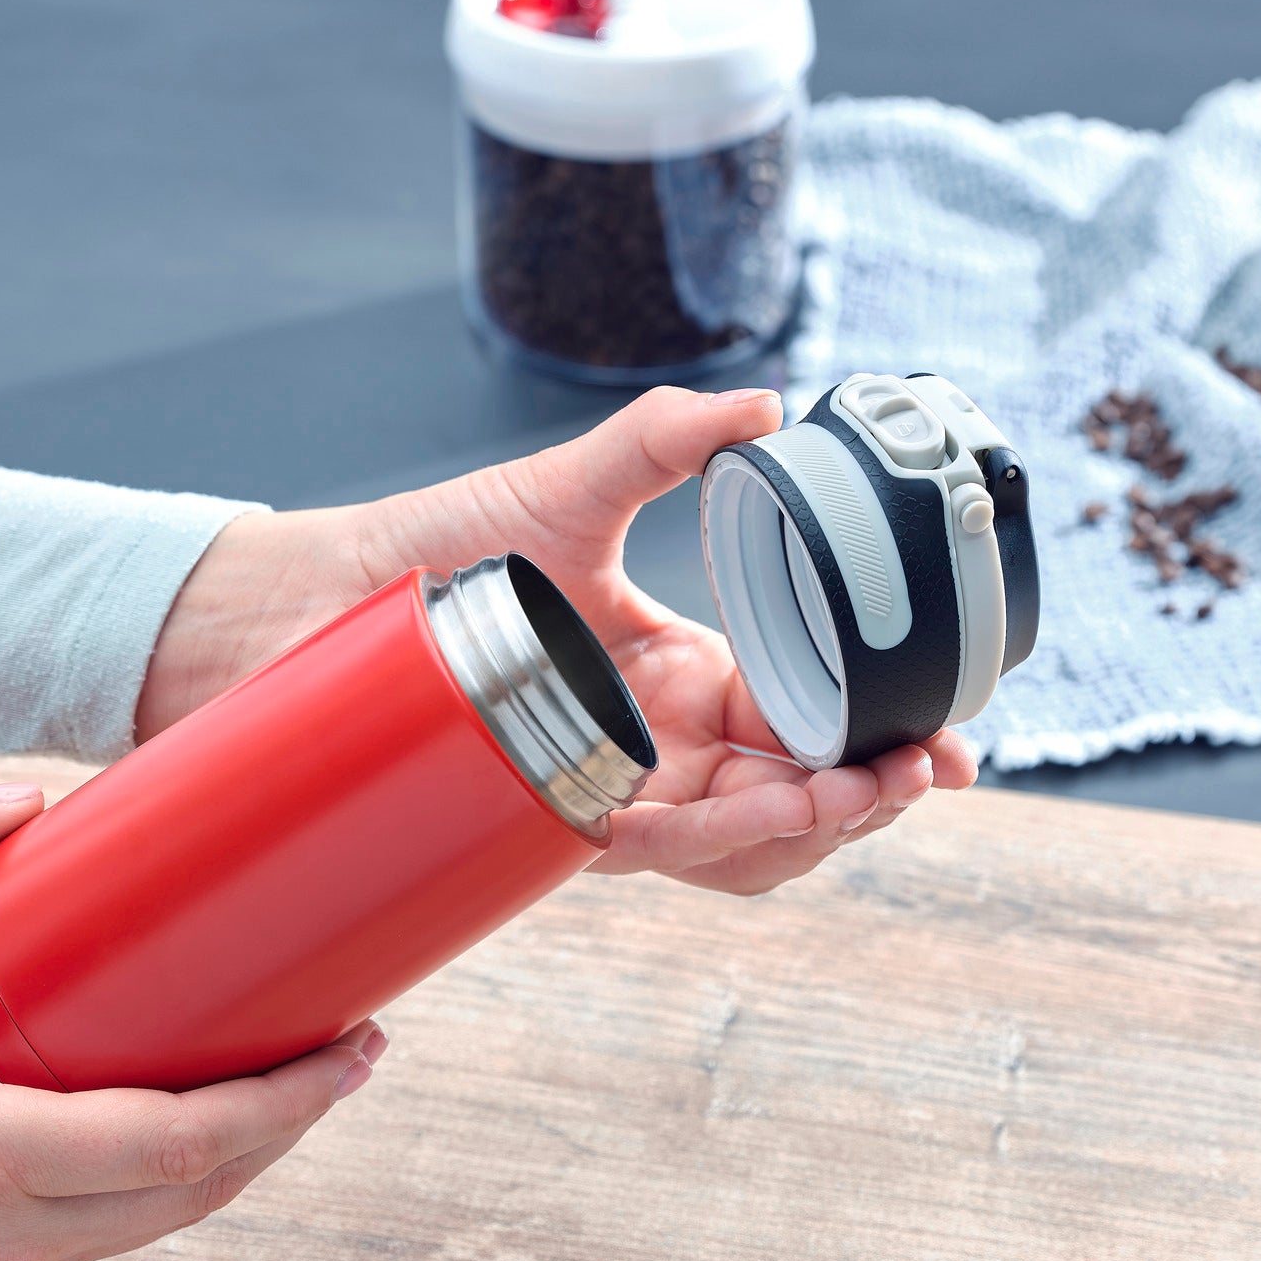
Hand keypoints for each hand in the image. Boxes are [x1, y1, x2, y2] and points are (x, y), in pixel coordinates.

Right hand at [0, 783, 383, 1260]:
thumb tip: (26, 788)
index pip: (177, 1144)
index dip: (285, 1098)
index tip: (353, 1044)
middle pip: (199, 1193)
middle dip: (294, 1122)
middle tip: (355, 1044)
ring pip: (166, 1222)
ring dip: (249, 1153)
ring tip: (304, 1072)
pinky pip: (118, 1226)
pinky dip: (184, 1175)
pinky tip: (209, 1113)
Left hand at [136, 387, 975, 894]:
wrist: (307, 597)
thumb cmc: (432, 548)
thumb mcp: (566, 489)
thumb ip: (666, 444)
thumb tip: (765, 405)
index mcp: (693, 679)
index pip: (813, 730)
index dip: (888, 748)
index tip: (952, 749)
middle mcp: (662, 748)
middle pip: (793, 807)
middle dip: (865, 800)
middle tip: (913, 774)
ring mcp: (609, 788)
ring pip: (735, 851)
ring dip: (801, 832)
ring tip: (849, 795)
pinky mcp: (546, 817)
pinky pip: (645, 856)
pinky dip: (696, 847)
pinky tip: (735, 819)